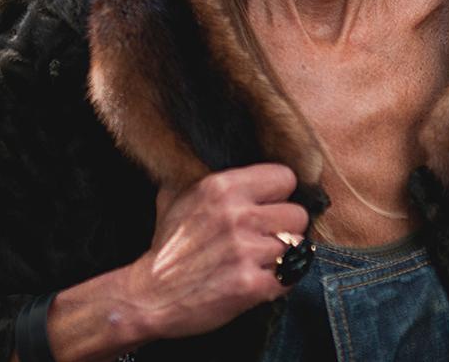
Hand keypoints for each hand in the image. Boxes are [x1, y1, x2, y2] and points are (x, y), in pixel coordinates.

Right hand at [121, 163, 309, 341]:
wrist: (150, 296)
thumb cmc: (168, 245)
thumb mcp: (176, 194)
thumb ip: (203, 171)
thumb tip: (225, 151)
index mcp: (222, 187)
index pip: (285, 176)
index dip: (278, 193)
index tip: (267, 206)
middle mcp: (237, 215)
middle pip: (298, 213)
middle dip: (285, 227)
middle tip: (265, 237)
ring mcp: (245, 251)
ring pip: (297, 245)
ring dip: (283, 255)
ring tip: (261, 259)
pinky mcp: (251, 285)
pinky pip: (291, 276)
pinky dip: (280, 281)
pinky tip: (260, 279)